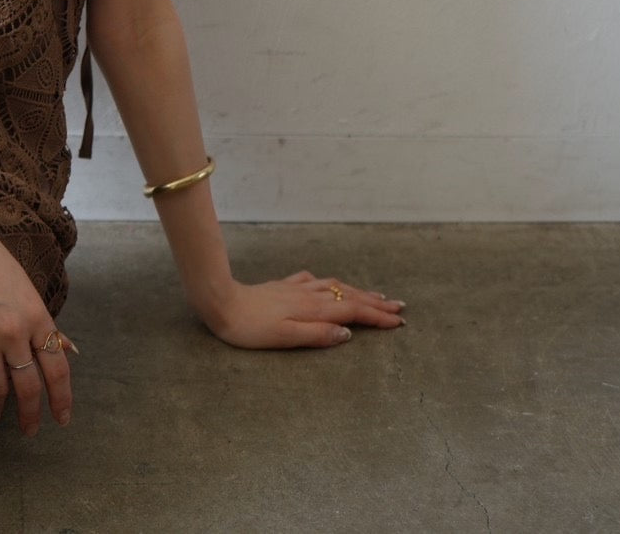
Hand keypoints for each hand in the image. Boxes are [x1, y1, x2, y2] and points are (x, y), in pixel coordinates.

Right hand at [0, 199, 76, 434]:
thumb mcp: (25, 287)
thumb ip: (44, 322)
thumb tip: (68, 348)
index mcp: (37, 314)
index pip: (57, 367)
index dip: (62, 397)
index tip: (62, 418)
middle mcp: (15, 330)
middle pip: (30, 386)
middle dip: (31, 414)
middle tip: (30, 430)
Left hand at [198, 270, 406, 349]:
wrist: (221, 301)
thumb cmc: (251, 328)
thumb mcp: (285, 338)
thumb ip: (317, 335)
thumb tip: (347, 334)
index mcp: (312, 310)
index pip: (352, 313)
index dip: (376, 318)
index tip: (399, 322)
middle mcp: (308, 295)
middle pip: (348, 297)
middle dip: (375, 303)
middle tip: (399, 307)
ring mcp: (296, 289)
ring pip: (334, 287)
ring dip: (357, 291)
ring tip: (374, 295)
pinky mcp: (283, 286)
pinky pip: (314, 282)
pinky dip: (329, 284)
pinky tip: (327, 284)